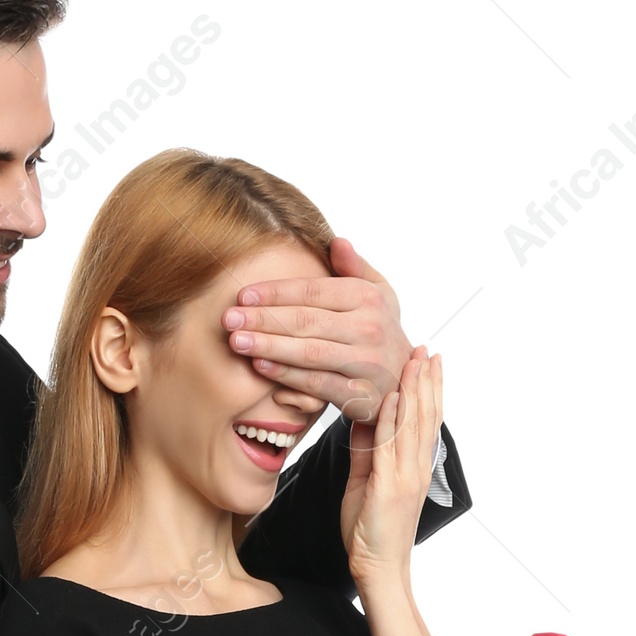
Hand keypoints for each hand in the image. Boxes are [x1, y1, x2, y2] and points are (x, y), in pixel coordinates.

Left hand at [222, 235, 410, 423]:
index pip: (313, 291)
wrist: (406, 380)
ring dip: (269, 346)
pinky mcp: (358, 394)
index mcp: (367, 297)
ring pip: (308, 352)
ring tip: (236, 342)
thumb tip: (337, 241)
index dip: (276, 292)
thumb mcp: (379, 293)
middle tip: (228, 319)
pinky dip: (287, 375)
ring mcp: (364, 363)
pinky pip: (317, 384)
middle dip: (263, 319)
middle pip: (306, 321)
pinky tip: (260, 366)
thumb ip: (355, 267)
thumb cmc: (381, 330)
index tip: (243, 295)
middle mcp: (368, 328)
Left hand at [344, 349, 442, 583]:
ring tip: (415, 360)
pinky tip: (391, 397)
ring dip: (414, 390)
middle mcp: (416, 468)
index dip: (430, 390)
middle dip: (428, 380)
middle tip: (428, 348)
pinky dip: (391, 420)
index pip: (426, 420)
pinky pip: (390, 447)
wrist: (378, 568)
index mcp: (414, 467)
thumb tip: (365, 419)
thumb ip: (368, 450)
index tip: (430, 362)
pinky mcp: (389, 488)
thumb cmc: (371, 530)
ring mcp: (406, 477)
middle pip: (426, 416)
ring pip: (413, 425)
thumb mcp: (367, 481)